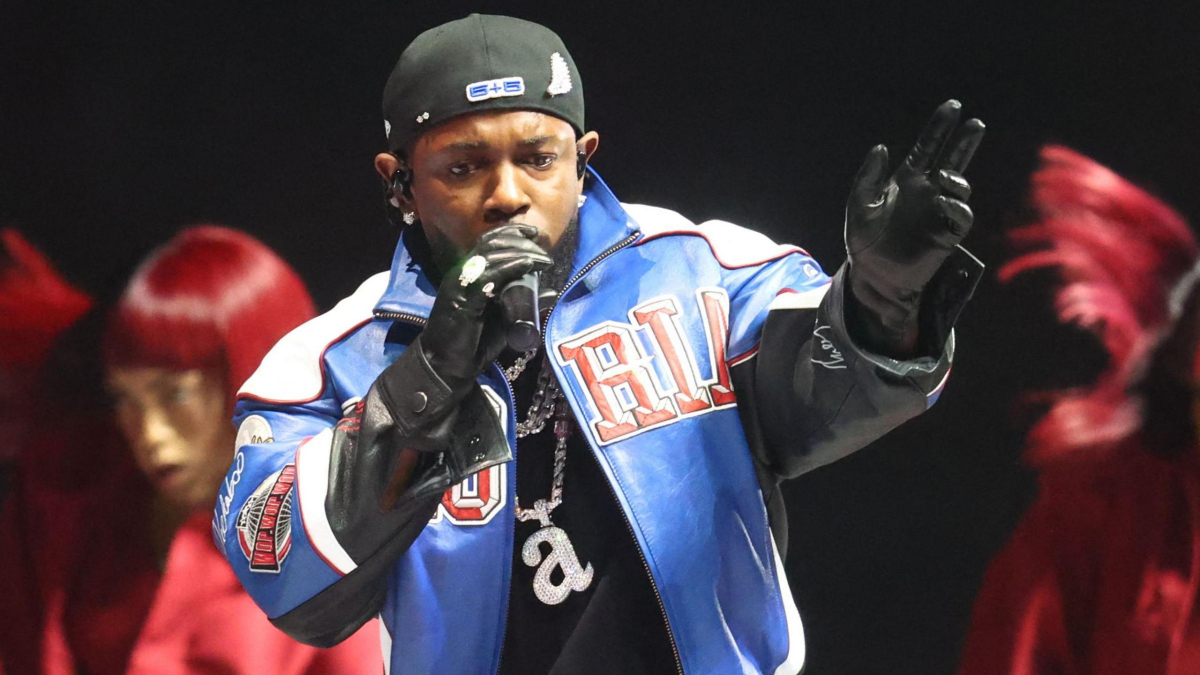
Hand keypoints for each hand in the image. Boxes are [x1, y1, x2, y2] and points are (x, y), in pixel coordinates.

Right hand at [420, 225, 552, 383]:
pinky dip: (510, 267)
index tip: (534, 234)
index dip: (510, 232)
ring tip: (542, 259)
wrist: (448, 366)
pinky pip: (489, 275)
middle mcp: (462, 272)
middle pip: (492, 243)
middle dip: (520, 240)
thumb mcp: (505, 319)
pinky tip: (527, 265)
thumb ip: (524, 305)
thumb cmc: (473, 343)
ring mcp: (461, 283)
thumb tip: (552, 292)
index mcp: (469, 274)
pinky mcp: (463, 297)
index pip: (488, 242)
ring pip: (492, 255)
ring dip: (521, 252)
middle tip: (542, 247)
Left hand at [843, 100, 984, 352]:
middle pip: (952, 160)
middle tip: (975, 123)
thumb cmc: (864, 241)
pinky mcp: (946, 234)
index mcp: (906, 181)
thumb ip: (868, 176)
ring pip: (959, 187)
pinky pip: (960, 215)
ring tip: (944, 176)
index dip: (939, 128)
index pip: (927, 148)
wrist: (872, 276)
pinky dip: (956, 205)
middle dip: (964, 142)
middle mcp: (927, 192)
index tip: (953, 107)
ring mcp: (938, 213)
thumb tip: (882, 147)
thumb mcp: (859, 205)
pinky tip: (943, 200)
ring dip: (955, 178)